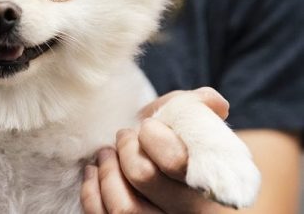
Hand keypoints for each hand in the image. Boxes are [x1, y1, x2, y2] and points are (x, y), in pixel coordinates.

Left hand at [81, 87, 228, 213]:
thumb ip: (196, 109)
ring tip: (106, 153)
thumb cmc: (179, 150)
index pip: (175, 160)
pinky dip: (91, 191)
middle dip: (126, 148)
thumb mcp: (189, 128)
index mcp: (205, 181)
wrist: (174, 185)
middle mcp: (188, 211)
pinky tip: (94, 173)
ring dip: (106, 171)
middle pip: (143, 175)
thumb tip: (214, 101)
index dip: (154, 138)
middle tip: (123, 135)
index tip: (147, 126)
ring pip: (122, 206)